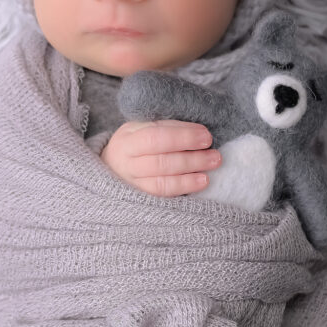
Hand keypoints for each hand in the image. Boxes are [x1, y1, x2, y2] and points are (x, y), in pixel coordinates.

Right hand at [101, 120, 220, 196]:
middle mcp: (127, 164)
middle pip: (160, 162)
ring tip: (211, 169)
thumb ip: (166, 128)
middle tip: (215, 155)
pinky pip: (163, 195)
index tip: (206, 136)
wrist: (111, 167)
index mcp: (127, 140)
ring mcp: (132, 184)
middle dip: (191, 158)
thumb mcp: (142, 128)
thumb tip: (198, 131)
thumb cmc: (134, 144)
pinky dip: (184, 188)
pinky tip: (201, 182)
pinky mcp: (141, 198)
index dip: (182, 137)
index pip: (155, 137)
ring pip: (162, 181)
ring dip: (190, 175)